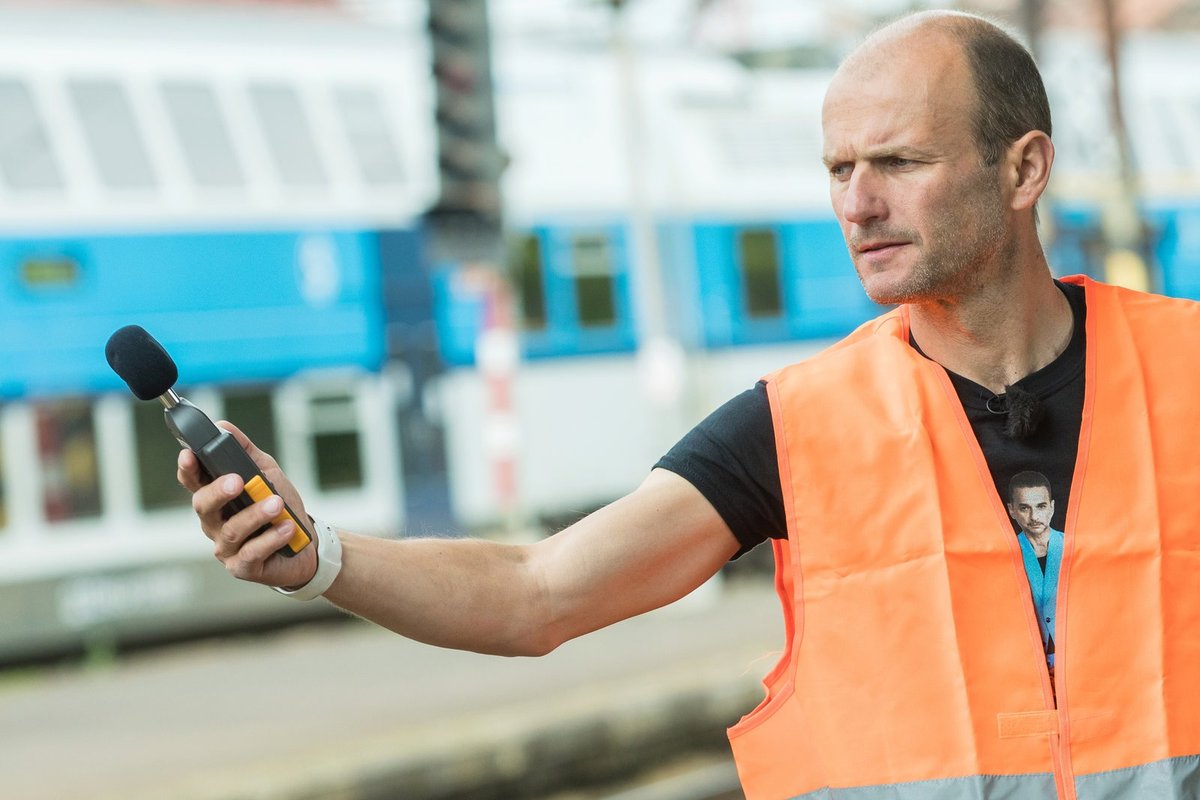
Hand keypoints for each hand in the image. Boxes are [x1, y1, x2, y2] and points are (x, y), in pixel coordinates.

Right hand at [177, 421, 317, 589]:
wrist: (308, 543)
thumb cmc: (280, 506)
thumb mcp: (266, 473)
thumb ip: (245, 452)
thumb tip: (223, 426)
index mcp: (216, 498)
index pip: (193, 482)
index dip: (188, 469)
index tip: (189, 454)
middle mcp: (214, 523)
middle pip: (203, 506)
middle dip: (219, 491)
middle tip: (237, 481)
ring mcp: (226, 547)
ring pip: (232, 530)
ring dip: (255, 514)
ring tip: (276, 503)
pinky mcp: (242, 567)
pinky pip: (251, 553)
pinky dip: (270, 539)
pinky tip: (286, 528)